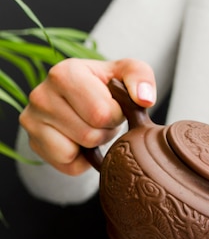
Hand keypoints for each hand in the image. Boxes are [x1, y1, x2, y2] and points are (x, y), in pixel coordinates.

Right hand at [19, 57, 156, 174]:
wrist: (82, 98)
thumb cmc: (107, 85)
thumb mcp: (128, 73)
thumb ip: (141, 78)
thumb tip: (145, 99)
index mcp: (64, 73)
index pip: (101, 113)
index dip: (116, 115)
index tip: (112, 105)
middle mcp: (41, 95)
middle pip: (90, 135)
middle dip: (105, 131)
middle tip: (102, 119)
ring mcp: (32, 120)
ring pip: (76, 151)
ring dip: (93, 144)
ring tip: (90, 126)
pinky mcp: (33, 143)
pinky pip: (68, 165)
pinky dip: (80, 160)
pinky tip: (80, 140)